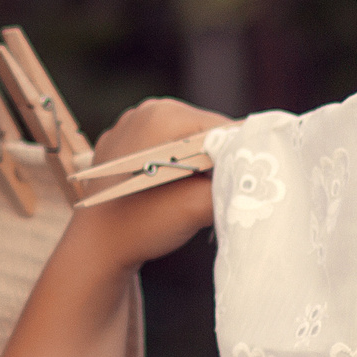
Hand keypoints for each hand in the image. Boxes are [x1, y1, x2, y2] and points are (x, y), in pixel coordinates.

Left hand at [67, 97, 230, 269]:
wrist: (95, 247)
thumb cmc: (141, 224)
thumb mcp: (197, 206)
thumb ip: (232, 185)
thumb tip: (260, 176)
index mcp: (165, 115)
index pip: (226, 129)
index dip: (241, 158)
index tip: (245, 186)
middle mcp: (149, 109)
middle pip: (209, 132)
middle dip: (222, 162)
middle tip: (222, 193)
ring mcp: (133, 122)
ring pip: (191, 141)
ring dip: (203, 166)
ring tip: (198, 194)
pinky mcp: (127, 140)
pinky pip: (169, 146)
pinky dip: (182, 166)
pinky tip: (178, 190)